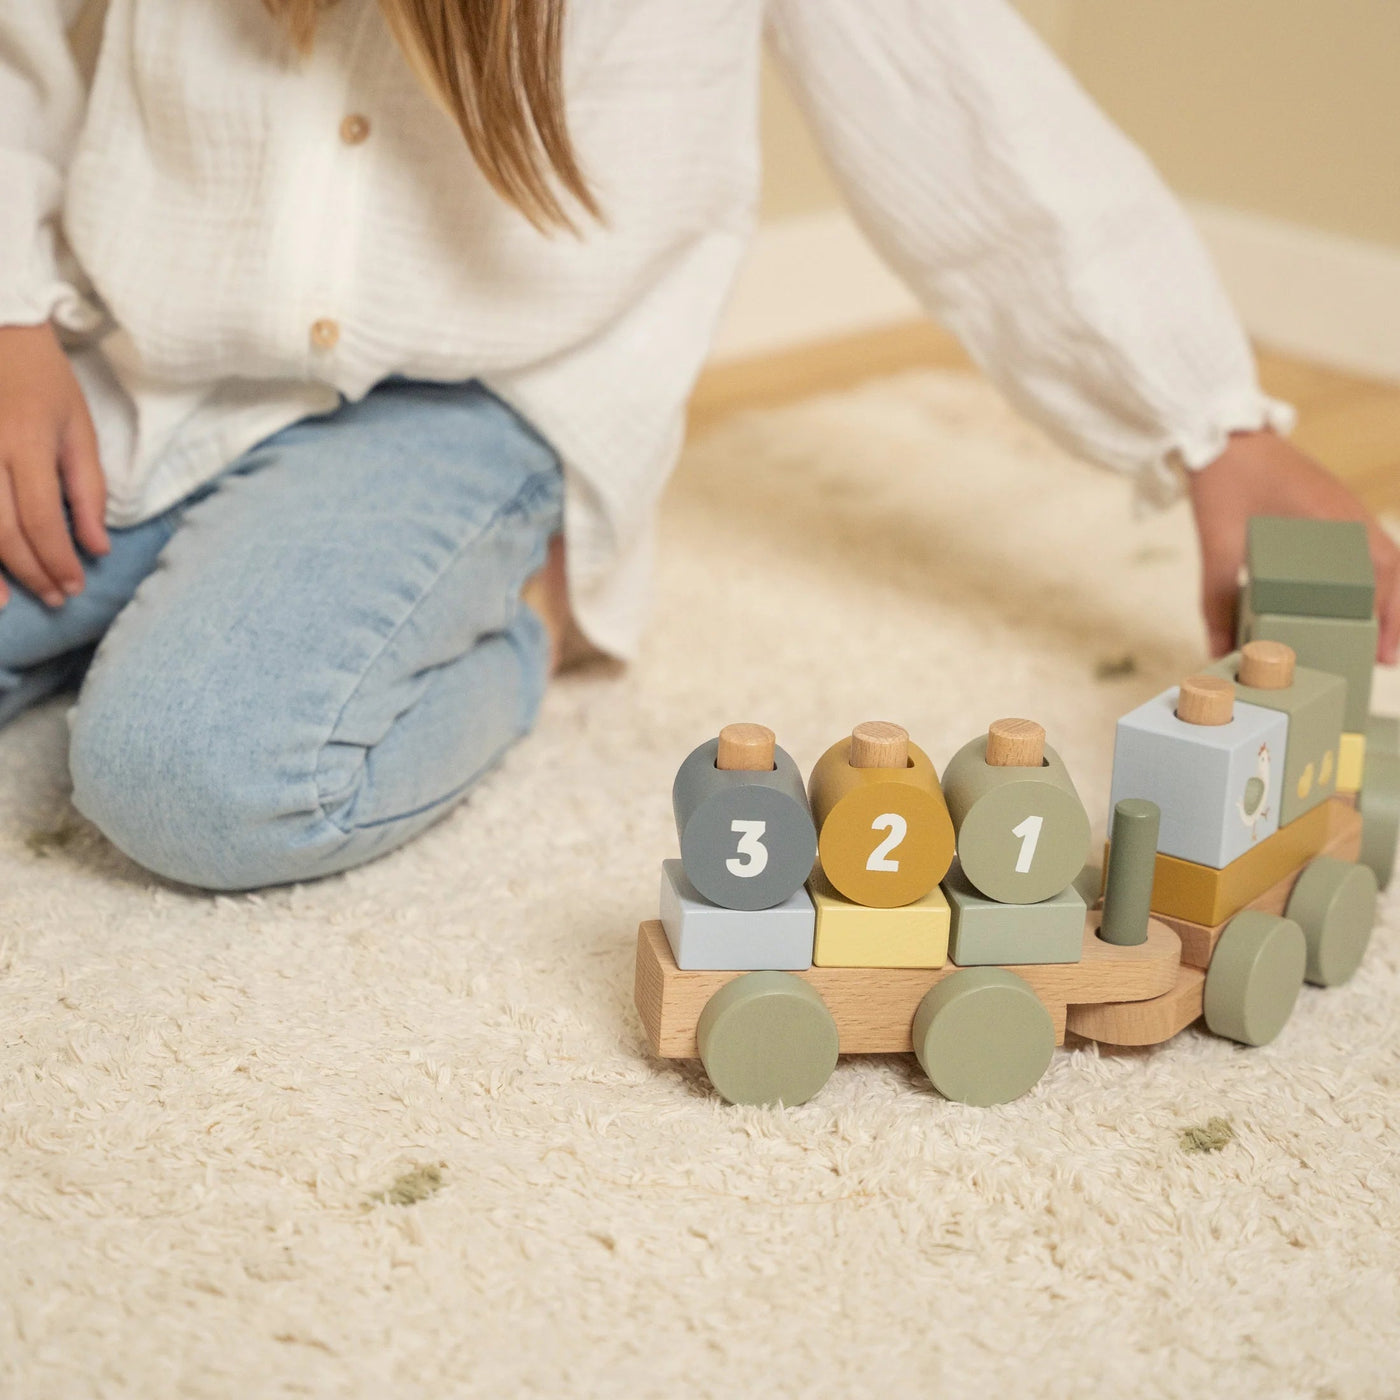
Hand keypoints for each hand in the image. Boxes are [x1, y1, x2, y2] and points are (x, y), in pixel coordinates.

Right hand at [0, 321, 108, 608]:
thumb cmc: (42, 381)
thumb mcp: (79, 428)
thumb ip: (88, 489)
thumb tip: (97, 547)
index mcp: (25, 442)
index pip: (41, 518)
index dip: (57, 559)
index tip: (75, 585)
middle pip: (0, 529)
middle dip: (29, 570)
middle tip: (54, 597)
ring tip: (7, 602)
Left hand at [1187, 430, 1399, 663]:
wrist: (1223, 436)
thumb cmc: (1223, 486)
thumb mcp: (1218, 549)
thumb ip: (1216, 601)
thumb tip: (1218, 651)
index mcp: (1331, 520)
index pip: (1377, 575)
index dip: (1384, 617)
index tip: (1384, 654)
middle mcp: (1348, 514)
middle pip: (1390, 569)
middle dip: (1391, 614)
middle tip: (1384, 657)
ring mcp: (1345, 508)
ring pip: (1383, 557)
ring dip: (1385, 595)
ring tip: (1378, 635)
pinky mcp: (1334, 505)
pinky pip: (1366, 544)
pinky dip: (1370, 573)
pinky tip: (1360, 596)